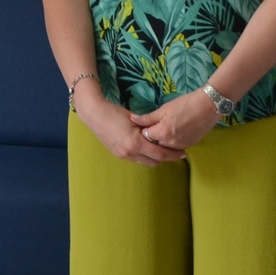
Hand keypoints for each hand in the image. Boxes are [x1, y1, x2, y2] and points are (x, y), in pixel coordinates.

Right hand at [72, 84, 186, 166]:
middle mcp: (130, 153)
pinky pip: (136, 159)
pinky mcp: (118, 155)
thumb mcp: (134, 119)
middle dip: (165, 157)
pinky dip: (143, 155)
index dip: (173, 155)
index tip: (182, 153)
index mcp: (136, 143)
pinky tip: (144, 146)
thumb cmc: (114, 112)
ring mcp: (123, 155)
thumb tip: (161, 134)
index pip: (160, 154)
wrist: (93, 113)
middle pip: (155, 161)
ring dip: (153, 157)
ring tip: (158, 148)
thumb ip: (148, 129)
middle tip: (172, 150)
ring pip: (145, 162)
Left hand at [128, 90, 223, 155]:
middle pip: (154, 144)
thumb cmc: (185, 104)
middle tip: (151, 127)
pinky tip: (172, 133)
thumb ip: (148, 117)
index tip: (142, 125)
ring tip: (162, 129)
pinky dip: (172, 143)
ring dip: (161, 141)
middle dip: (151, 138)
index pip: (145, 136)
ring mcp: (181, 146)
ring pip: (165, 147)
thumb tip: (132, 119)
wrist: (208, 107)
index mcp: (162, 133)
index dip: (143, 130)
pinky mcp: (190, 145)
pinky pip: (176, 147)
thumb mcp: (164, 109)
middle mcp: (171, 143)